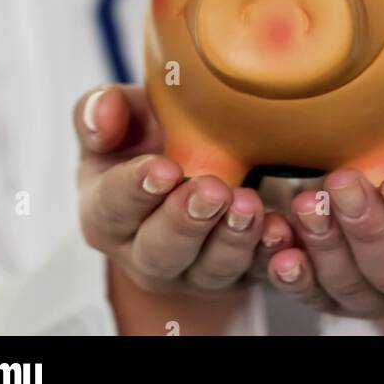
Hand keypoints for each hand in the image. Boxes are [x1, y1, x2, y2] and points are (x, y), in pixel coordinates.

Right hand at [74, 84, 294, 298]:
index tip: (163, 169)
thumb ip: (102, 108)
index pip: (113, 206)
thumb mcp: (124, 116)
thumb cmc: (150, 137)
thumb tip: (102, 110)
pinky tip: (281, 230)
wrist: (199, 161)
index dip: (136, 189)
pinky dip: (270, 255)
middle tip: (212, 191)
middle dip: (187, 222)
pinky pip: (256, 274)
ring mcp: (192, 270)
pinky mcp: (237, 274)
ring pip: (210, 269)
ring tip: (249, 206)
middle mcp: (144, 253)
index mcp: (106, 212)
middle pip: (160, 251)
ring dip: (231, 240)